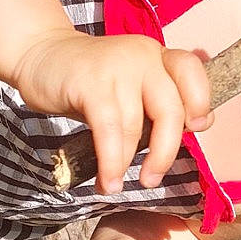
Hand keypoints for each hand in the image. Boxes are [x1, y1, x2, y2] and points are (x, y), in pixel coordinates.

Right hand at [10, 32, 211, 193]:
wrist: (40, 53)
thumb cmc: (91, 80)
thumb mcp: (132, 86)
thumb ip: (159, 102)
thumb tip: (198, 125)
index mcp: (158, 56)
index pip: (192, 72)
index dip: (200, 102)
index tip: (194, 130)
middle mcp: (143, 56)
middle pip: (170, 109)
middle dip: (164, 152)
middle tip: (151, 179)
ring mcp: (117, 66)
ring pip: (134, 125)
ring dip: (125, 163)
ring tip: (114, 185)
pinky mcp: (90, 82)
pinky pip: (109, 130)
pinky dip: (110, 161)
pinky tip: (107, 180)